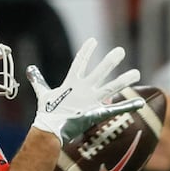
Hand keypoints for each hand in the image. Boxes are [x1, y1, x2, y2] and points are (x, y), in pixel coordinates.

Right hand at [27, 41, 141, 138]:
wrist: (49, 129)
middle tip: (121, 51)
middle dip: (111, 60)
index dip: (86, 51)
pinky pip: (115, 109)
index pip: (79, 62)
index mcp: (71, 83)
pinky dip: (128, 106)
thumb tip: (29, 70)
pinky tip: (140, 103)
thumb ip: (39, 81)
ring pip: (111, 87)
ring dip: (125, 80)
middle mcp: (84, 89)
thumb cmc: (46, 113)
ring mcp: (91, 101)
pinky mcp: (97, 113)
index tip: (93, 41)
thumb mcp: (43, 94)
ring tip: (137, 73)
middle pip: (100, 71)